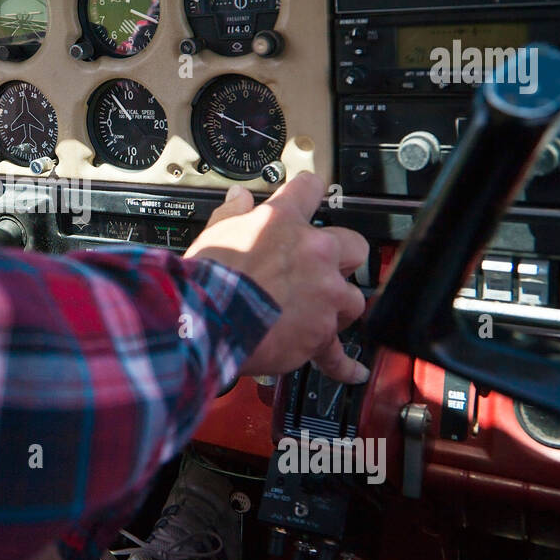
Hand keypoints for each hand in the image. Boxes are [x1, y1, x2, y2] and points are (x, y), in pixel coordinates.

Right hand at [185, 173, 369, 383]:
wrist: (206, 320)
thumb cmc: (207, 278)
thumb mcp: (214, 233)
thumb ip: (232, 213)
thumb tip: (239, 198)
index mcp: (283, 222)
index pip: (308, 189)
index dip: (308, 192)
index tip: (308, 197)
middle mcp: (313, 253)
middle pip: (353, 245)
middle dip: (341, 257)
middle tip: (322, 267)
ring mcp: (323, 294)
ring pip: (353, 298)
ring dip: (339, 306)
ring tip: (319, 314)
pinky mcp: (320, 334)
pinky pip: (338, 353)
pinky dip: (344, 364)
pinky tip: (353, 371)